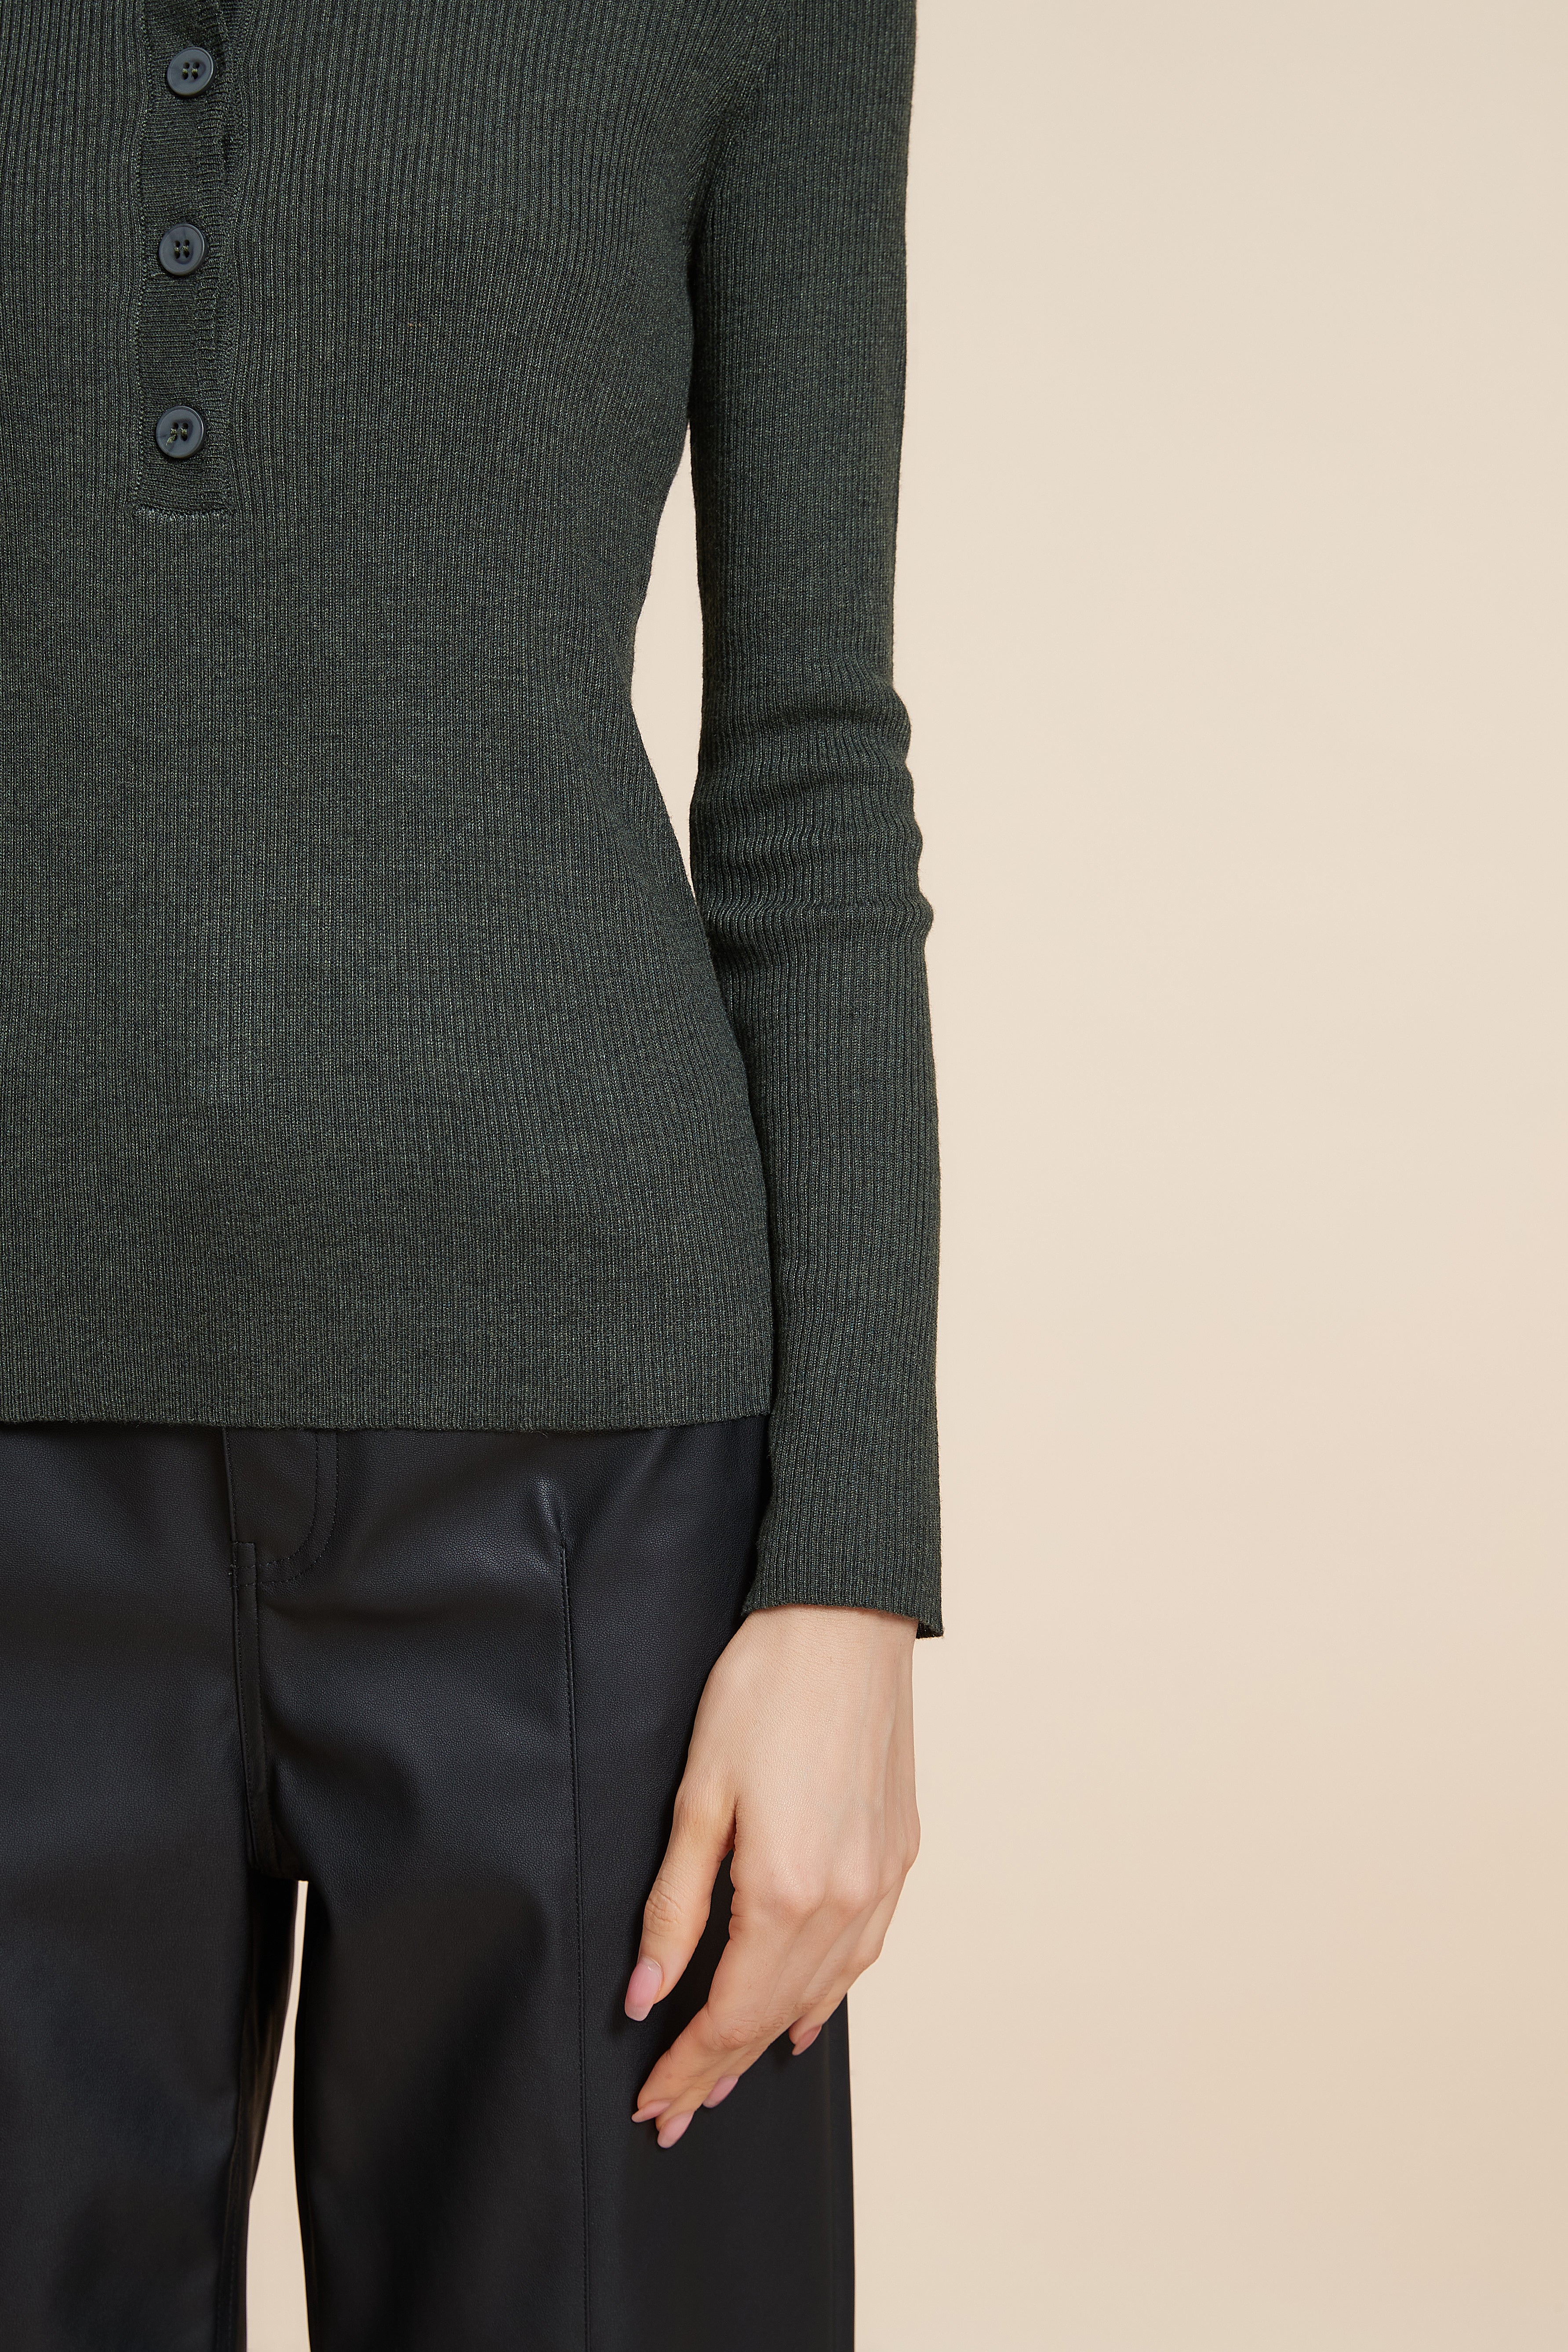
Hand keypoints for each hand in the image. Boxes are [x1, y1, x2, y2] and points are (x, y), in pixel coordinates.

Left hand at [624, 1601, 919, 2148]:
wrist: (844, 1620)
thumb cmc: (762, 1691)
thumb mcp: (698, 1796)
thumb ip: (673, 1905)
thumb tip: (646, 1994)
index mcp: (785, 1888)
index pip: (730, 2011)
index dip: (687, 2063)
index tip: (650, 2101)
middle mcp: (845, 1898)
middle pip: (773, 2014)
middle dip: (718, 2068)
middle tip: (674, 2113)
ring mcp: (881, 1878)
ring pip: (822, 1991)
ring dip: (769, 2039)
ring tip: (724, 2077)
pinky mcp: (900, 1852)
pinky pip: (862, 1951)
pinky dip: (827, 1994)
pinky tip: (802, 2014)